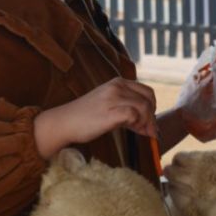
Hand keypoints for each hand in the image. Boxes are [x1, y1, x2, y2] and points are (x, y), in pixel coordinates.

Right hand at [34, 77, 156, 159]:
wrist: (64, 122)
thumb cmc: (85, 117)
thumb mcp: (108, 105)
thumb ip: (127, 109)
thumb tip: (150, 125)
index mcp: (117, 82)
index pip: (147, 91)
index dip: (152, 107)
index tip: (147, 122)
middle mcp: (117, 87)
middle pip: (149, 99)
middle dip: (152, 116)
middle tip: (147, 130)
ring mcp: (113, 98)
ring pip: (144, 107)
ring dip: (147, 122)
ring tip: (140, 132)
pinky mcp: (110, 112)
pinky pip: (134, 115)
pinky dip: (138, 124)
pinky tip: (132, 131)